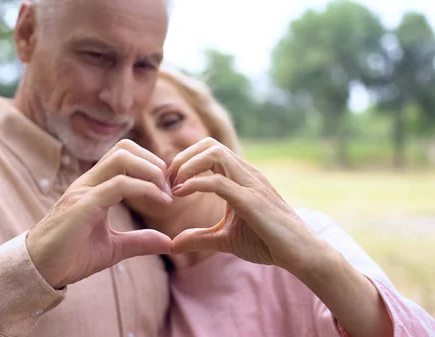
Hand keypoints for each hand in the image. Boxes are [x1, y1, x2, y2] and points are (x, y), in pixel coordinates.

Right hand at [27, 140, 172, 288]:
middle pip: (124, 148)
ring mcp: (84, 190)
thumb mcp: (113, 249)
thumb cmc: (70, 257)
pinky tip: (161, 203)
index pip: (124, 156)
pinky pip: (119, 184)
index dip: (151, 165)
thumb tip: (168, 242)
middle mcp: (88, 182)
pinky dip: (145, 188)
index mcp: (94, 187)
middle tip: (170, 189)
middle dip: (154, 162)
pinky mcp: (83, 205)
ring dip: (151, 171)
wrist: (39, 271)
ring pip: (122, 157)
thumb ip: (139, 242)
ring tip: (166, 195)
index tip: (169, 189)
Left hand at [169, 138, 324, 273]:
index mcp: (241, 176)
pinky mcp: (251, 200)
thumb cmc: (267, 242)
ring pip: (215, 153)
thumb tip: (172, 244)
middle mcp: (246, 173)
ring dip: (187, 165)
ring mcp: (250, 184)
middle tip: (168, 179)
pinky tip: (182, 194)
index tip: (170, 181)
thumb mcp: (225, 239)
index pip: (209, 150)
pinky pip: (218, 181)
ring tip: (175, 185)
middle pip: (209, 144)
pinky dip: (195, 183)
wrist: (299, 254)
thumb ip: (199, 237)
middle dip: (183, 157)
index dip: (185, 160)